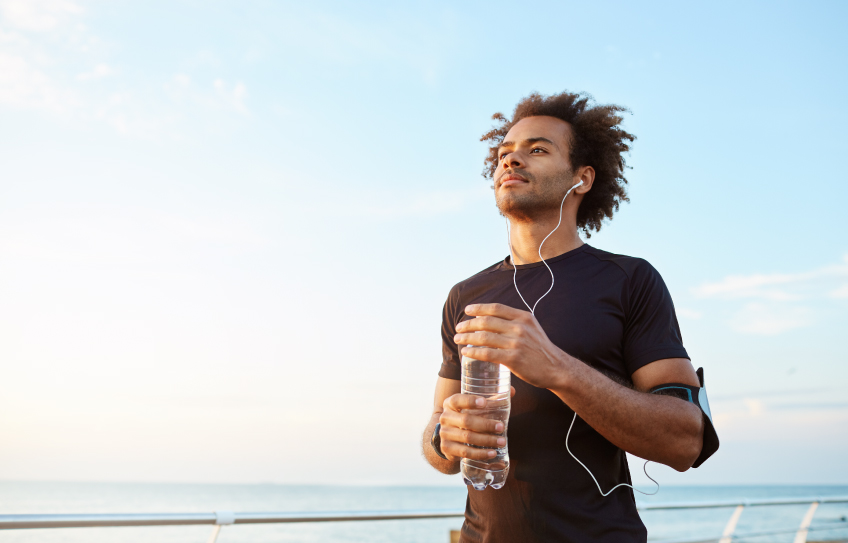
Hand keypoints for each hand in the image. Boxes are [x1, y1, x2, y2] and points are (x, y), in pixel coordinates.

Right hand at [438, 390, 513, 461]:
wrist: (449, 436)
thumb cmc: (466, 416)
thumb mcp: (473, 407)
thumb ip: (492, 398)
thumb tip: (512, 391)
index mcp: (450, 403)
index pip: (457, 400)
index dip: (470, 401)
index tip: (484, 402)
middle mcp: (445, 418)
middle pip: (466, 421)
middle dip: (486, 425)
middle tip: (501, 427)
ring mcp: (444, 434)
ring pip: (467, 437)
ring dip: (487, 440)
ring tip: (502, 441)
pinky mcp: (447, 449)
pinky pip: (465, 452)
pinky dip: (480, 454)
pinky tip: (492, 453)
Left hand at [454, 303, 568, 389]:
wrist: (556, 368)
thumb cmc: (540, 349)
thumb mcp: (531, 328)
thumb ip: (513, 322)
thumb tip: (487, 318)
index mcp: (523, 317)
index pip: (496, 308)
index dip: (479, 308)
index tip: (467, 310)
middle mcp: (520, 327)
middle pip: (486, 322)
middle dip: (468, 324)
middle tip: (458, 328)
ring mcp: (516, 343)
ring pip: (484, 337)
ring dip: (467, 338)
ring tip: (458, 339)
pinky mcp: (513, 359)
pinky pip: (487, 353)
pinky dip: (473, 352)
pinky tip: (466, 352)